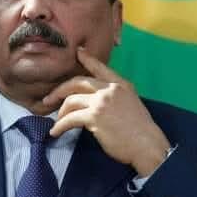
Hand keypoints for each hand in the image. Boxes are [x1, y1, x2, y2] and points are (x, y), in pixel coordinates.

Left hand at [44, 48, 170, 176]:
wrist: (147, 145)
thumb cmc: (141, 131)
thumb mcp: (132, 104)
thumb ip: (116, 97)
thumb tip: (97, 102)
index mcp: (121, 85)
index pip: (100, 67)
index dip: (87, 58)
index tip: (77, 52)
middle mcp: (110, 89)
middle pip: (77, 81)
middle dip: (60, 90)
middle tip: (49, 99)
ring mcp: (101, 102)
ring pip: (71, 100)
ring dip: (60, 112)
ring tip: (57, 122)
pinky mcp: (94, 117)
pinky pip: (70, 119)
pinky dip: (60, 126)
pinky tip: (55, 132)